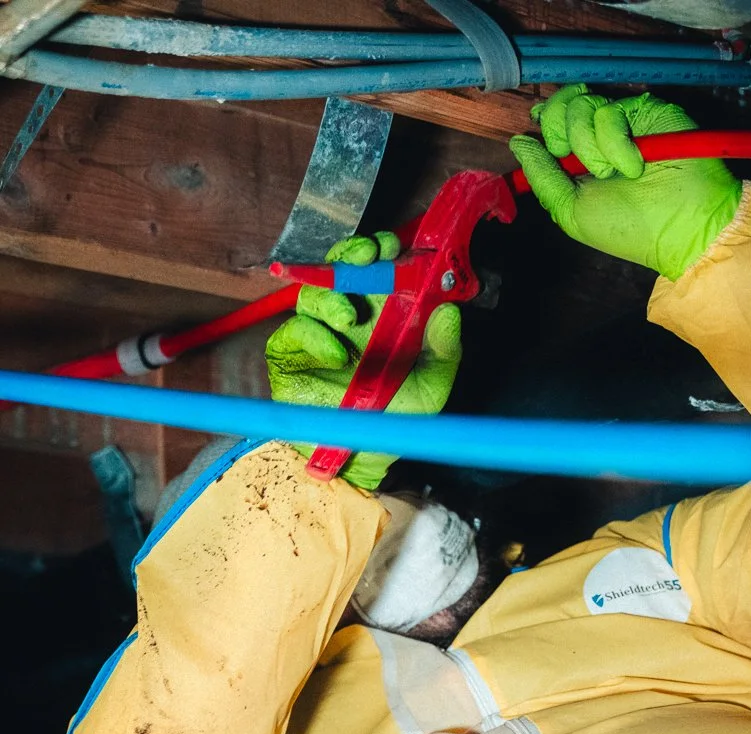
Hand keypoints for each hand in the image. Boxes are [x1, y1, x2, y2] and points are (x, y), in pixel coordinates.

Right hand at [265, 232, 462, 488]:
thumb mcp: (431, 387)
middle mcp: (348, 316)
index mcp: (381, 315)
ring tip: (349, 317)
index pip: (378, 269)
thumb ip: (444, 351)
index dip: (384, 252)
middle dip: (353, 255)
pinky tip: (336, 355)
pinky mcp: (289, 351)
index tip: (395, 246)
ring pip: (315, 292)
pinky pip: (296, 330)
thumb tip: (450, 310)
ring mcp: (317, 330)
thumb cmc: (396, 419)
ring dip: (333, 296)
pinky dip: (315, 336)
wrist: (360, 458)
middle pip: (341, 268)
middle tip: (369, 256)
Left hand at [509, 86, 740, 281]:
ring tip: (614, 174)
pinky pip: (609, 113)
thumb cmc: (628, 229)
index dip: (546, 125)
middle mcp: (600, 135)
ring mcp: (624, 120)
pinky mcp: (645, 109)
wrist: (680, 228)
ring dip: (590, 148)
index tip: (555, 151)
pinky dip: (614, 146)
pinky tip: (634, 166)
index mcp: (581, 158)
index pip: (552, 120)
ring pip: (580, 106)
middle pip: (561, 105)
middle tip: (582, 165)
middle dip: (561, 135)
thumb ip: (543, 177)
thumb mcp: (571, 211)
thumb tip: (519, 142)